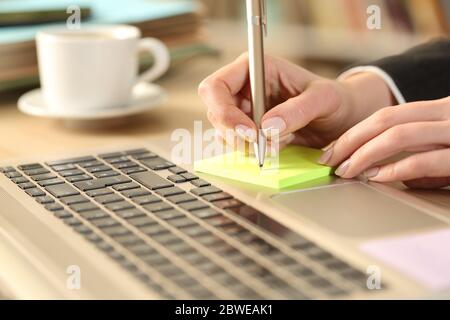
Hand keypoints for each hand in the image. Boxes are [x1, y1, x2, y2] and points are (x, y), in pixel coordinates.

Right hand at [198, 53, 394, 149]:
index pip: (217, 86)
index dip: (225, 111)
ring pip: (224, 132)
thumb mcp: (324, 99)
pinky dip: (251, 153)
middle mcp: (244, 90)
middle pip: (216, 112)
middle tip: (260, 148)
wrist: (343, 119)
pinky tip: (274, 151)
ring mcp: (245, 112)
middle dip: (234, 134)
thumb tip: (267, 127)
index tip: (251, 132)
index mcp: (255, 69)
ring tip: (276, 148)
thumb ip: (298, 110)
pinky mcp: (251, 131)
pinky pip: (237, 145)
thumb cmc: (335, 99)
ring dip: (244, 146)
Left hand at [323, 97, 449, 188]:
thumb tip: (390, 172)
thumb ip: (422, 151)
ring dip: (364, 155)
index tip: (332, 149)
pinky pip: (422, 162)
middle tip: (328, 159)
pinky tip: (376, 177)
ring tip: (346, 170)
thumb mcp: (448, 143)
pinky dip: (394, 170)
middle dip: (350, 141)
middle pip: (386, 120)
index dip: (355, 132)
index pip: (387, 116)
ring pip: (398, 136)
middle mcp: (448, 114)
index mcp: (441, 110)